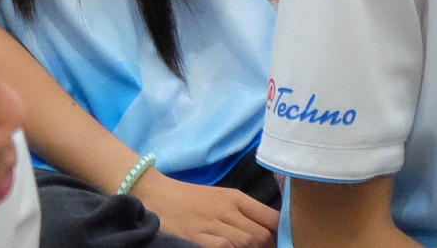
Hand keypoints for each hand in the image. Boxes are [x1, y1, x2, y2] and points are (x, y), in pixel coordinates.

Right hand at [133, 169, 277, 247]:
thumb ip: (244, 212)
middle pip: (261, 235)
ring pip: (246, 243)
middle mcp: (226, 209)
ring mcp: (211, 224)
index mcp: (235, 198)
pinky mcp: (196, 237)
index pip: (271, 218)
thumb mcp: (221, 199)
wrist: (156, 193)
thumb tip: (269, 232)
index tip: (279, 242)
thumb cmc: (191, 199)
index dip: (280, 234)